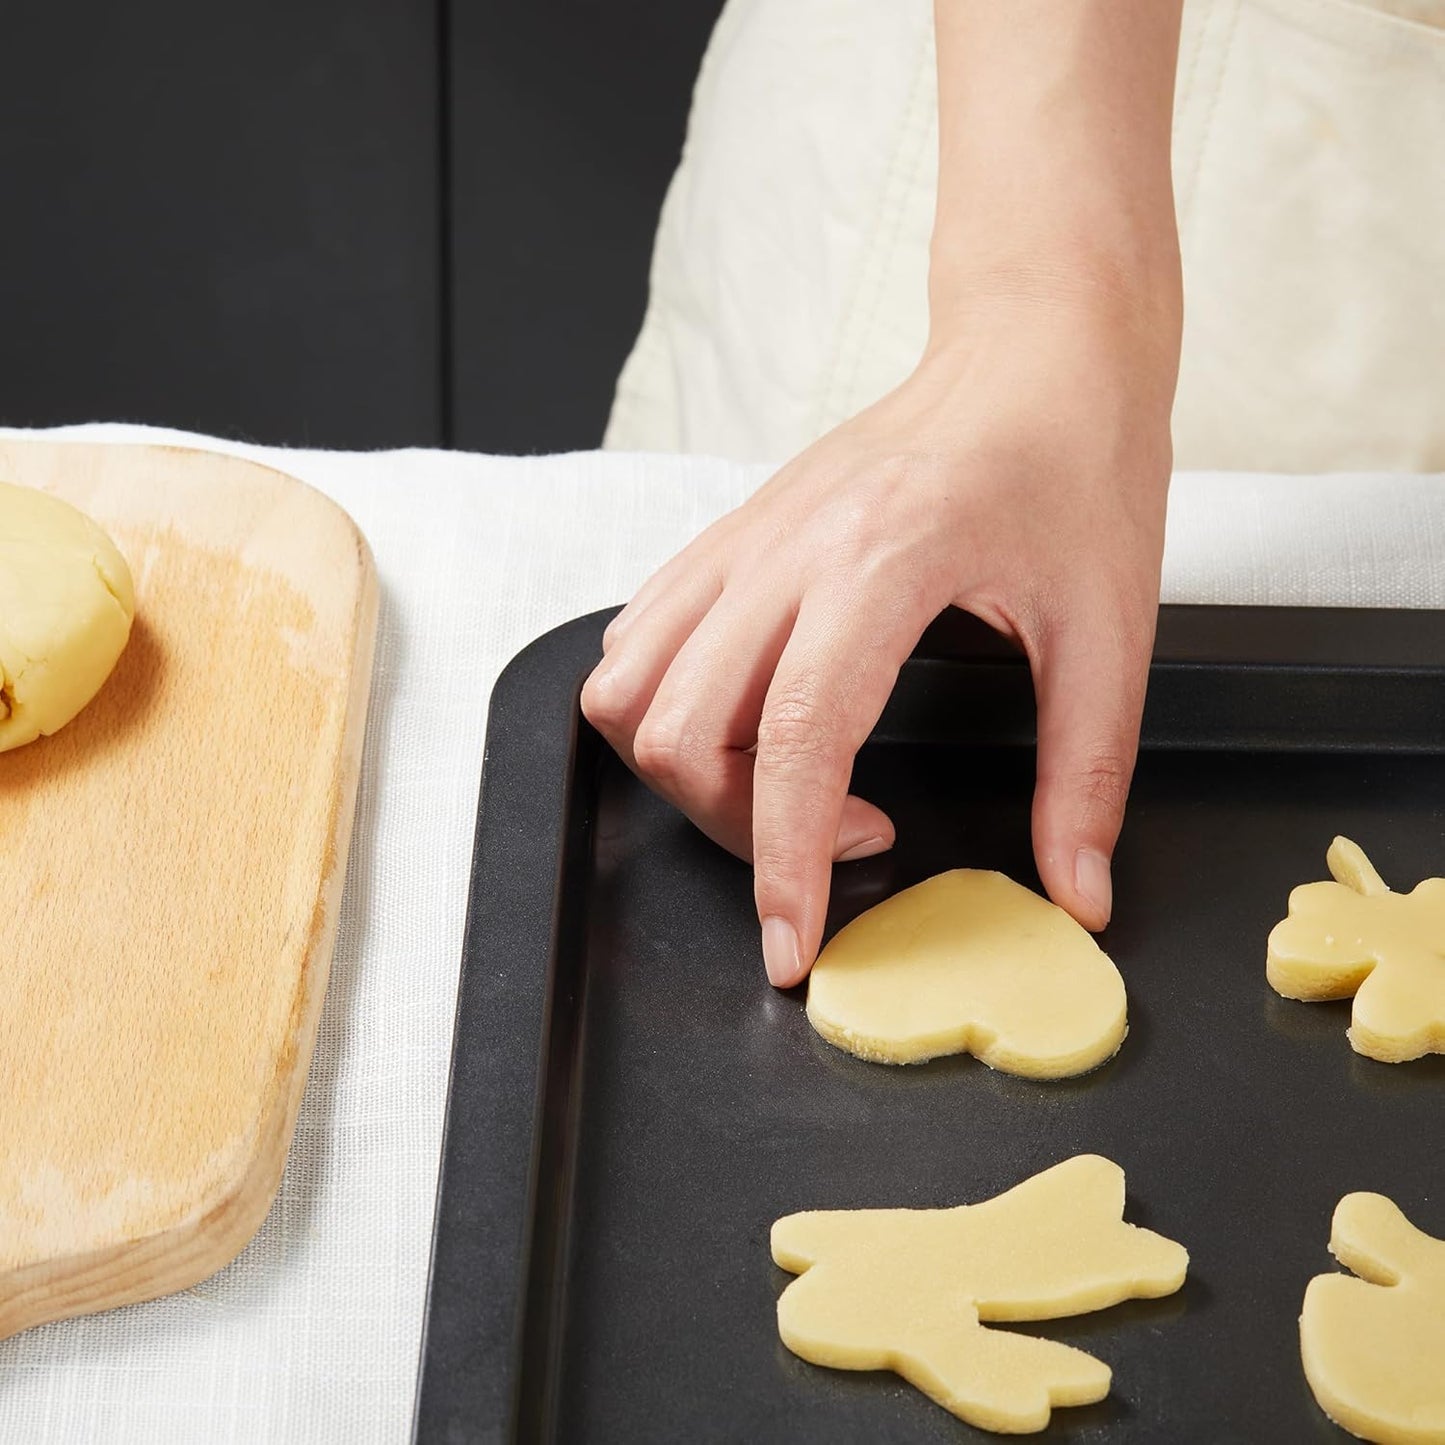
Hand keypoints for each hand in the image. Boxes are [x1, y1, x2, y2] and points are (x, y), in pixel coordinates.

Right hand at [582, 290, 1175, 986]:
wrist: (1036, 346)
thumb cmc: (1079, 461)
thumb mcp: (1111, 629)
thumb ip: (1086, 775)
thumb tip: (1077, 892)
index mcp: (883, 561)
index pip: (791, 741)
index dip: (781, 864)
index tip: (794, 943)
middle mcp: (788, 545)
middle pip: (677, 726)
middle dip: (733, 828)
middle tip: (836, 844)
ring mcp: (746, 533)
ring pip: (626, 682)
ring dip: (682, 767)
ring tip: (778, 784)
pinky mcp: (733, 530)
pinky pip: (641, 632)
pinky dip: (662, 701)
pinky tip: (744, 720)